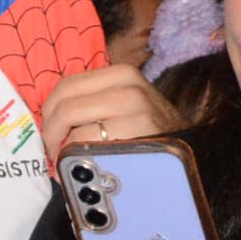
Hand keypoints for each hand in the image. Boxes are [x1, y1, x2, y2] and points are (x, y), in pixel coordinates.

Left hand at [38, 64, 168, 155]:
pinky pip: (88, 146)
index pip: (66, 86)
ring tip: (66, 161)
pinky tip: (82, 166)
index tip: (50, 132)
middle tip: (52, 151)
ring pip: (73, 127)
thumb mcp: (125, 103)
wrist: (191, 150)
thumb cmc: (150, 130)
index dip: (49, 112)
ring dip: (60, 149)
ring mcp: (134, 109)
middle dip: (50, 132)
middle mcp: (127, 86)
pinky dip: (75, 159)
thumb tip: (49, 118)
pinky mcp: (136, 135)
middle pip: (65, 106)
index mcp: (121, 73)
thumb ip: (92, 101)